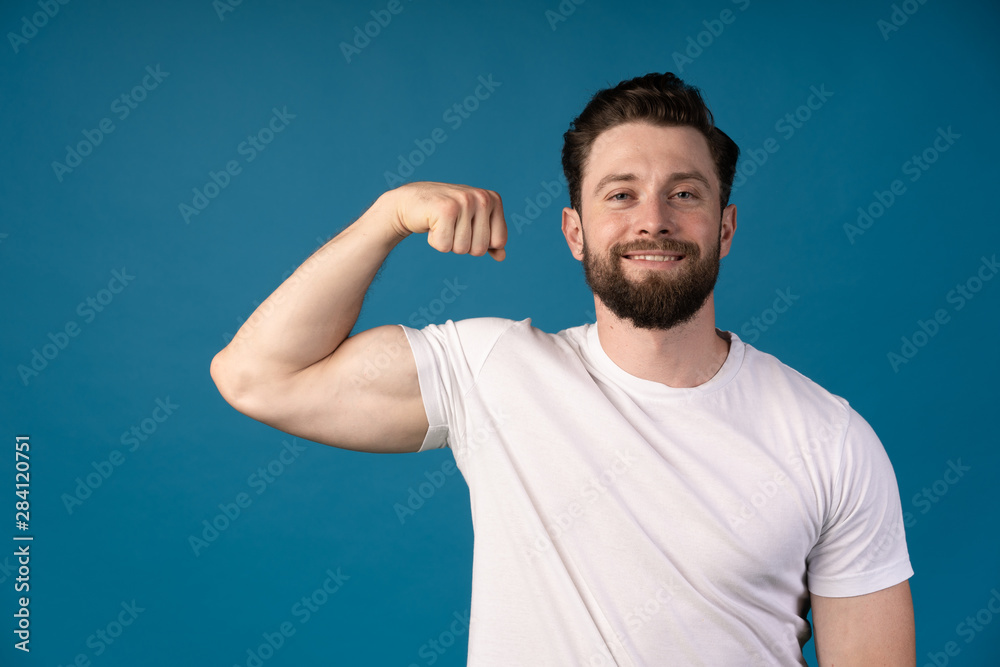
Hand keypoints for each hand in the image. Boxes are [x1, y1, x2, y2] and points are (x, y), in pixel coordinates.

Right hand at [385, 181, 506, 260]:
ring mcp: (464, 202)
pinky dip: (435, 241)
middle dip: (462, 245)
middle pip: (480, 248)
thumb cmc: (444, 214)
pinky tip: (431, 224)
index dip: (480, 242)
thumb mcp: (471, 224)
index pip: (499, 241)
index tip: (466, 226)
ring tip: (441, 224)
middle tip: (450, 226)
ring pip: (462, 249)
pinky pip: (445, 246)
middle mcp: (482, 198)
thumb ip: (489, 238)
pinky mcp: (446, 210)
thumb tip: (502, 256)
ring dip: (448, 242)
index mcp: (493, 199)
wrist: (410, 202)